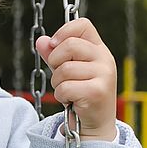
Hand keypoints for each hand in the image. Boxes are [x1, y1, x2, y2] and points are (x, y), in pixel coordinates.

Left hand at [35, 18, 117, 140]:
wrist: (94, 123)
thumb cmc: (79, 93)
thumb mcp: (66, 71)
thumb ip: (54, 55)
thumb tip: (41, 40)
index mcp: (99, 49)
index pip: (83, 25)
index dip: (64, 31)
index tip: (54, 45)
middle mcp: (105, 59)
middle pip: (69, 45)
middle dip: (55, 61)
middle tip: (60, 75)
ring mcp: (104, 75)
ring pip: (64, 69)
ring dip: (57, 83)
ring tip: (67, 90)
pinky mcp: (97, 92)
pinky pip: (65, 87)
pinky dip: (60, 95)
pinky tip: (70, 100)